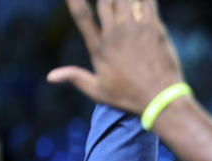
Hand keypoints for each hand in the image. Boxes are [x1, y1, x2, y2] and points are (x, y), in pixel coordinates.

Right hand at [47, 0, 183, 113]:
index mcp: (99, 47)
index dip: (75, 1)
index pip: (81, 16)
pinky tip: (143, 0)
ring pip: (125, 0)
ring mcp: (135, 31)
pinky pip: (148, 4)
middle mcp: (114, 35)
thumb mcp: (99, 92)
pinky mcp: (154, 30)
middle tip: (111, 3)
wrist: (162, 100)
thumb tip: (50, 76)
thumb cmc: (130, 98)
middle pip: (105, 2)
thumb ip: (75, 78)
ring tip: (125, 3)